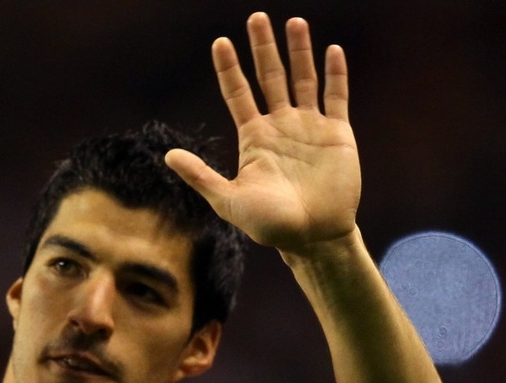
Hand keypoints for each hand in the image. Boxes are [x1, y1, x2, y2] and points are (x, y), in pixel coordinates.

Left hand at [166, 13, 360, 253]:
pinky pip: (336, 97)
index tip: (220, 43)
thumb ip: (201, 176)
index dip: (229, 69)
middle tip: (256, 17)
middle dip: (263, 48)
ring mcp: (309, 127)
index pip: (238, 94)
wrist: (313, 238)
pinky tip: (331, 50)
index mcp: (254, 138)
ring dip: (299, 51)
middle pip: (270, 77)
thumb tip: (168, 156)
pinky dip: (335, 74)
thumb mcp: (228, 200)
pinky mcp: (337, 134)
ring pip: (303, 79)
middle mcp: (281, 127)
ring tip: (294, 22)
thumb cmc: (269, 225)